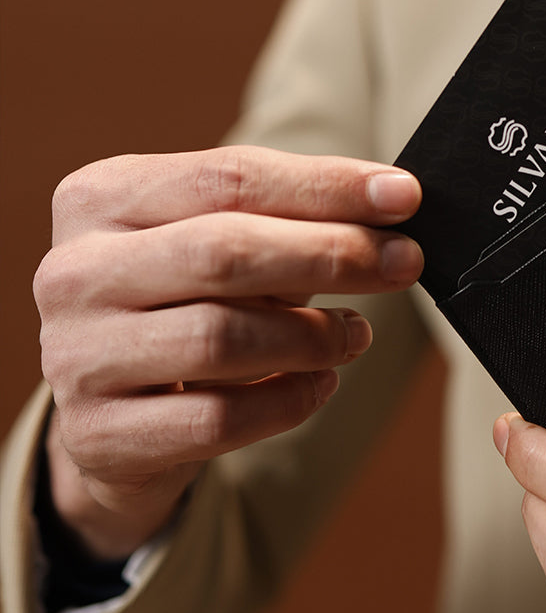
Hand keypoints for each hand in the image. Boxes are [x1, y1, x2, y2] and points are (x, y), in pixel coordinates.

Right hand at [35, 145, 422, 558]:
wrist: (114, 406)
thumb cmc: (187, 296)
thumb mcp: (222, 236)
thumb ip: (291, 214)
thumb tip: (393, 202)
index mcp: (102, 197)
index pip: (228, 176)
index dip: (326, 185)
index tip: (404, 195)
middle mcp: (74, 272)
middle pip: (223, 251)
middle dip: (331, 254)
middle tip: (405, 262)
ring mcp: (76, 357)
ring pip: (221, 338)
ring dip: (314, 335)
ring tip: (358, 332)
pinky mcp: (99, 436)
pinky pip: (217, 420)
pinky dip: (288, 399)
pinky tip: (320, 383)